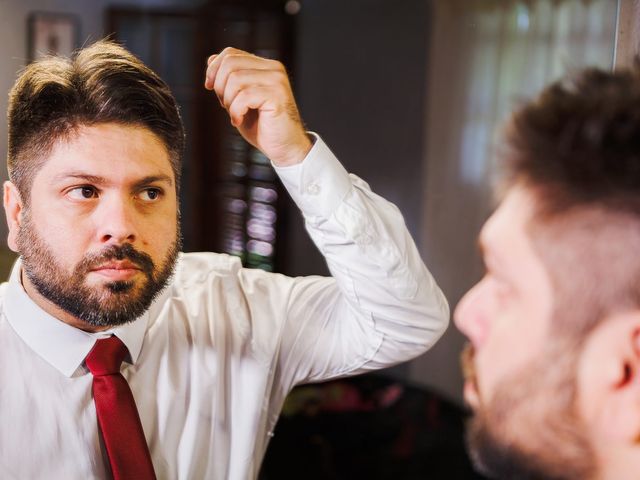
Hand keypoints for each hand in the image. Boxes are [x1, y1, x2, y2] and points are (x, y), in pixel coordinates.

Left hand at [204, 47, 311, 166]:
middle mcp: (273, 69)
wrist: (285, 148)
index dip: (214, 69)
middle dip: (220, 87)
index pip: (231, 53)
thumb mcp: (239, 100)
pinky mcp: (277, 95)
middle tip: (226, 106)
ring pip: (235, 79)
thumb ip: (228, 80)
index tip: (210, 87)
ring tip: (236, 115)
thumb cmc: (263, 127)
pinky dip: (235, 111)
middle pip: (230, 64)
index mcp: (265, 67)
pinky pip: (244, 96)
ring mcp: (277, 81)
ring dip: (228, 101)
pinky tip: (239, 120)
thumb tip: (211, 59)